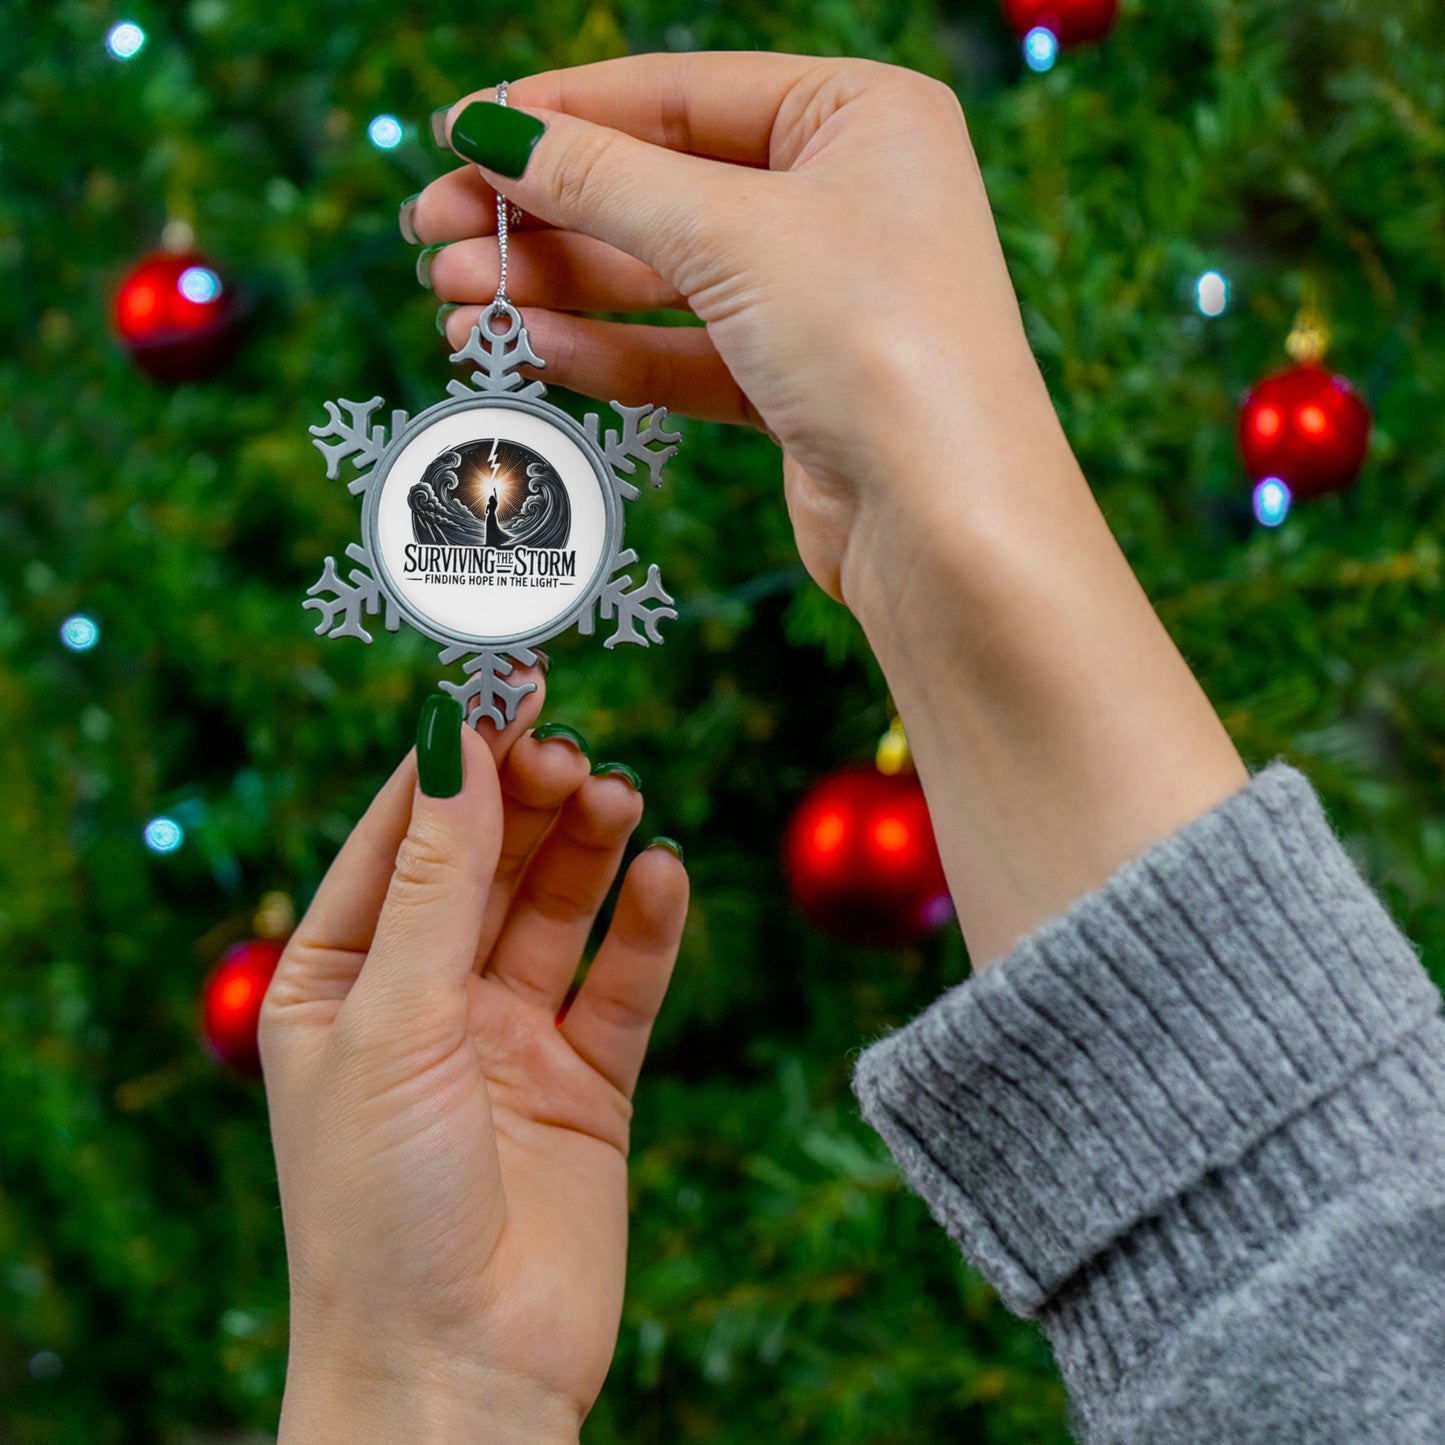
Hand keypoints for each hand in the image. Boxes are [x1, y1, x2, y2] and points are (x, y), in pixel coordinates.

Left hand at [259, 678, 687, 1440]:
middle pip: (487, 861)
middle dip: (527, 799)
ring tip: (619, 798)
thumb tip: (455, 737)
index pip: (401, 836)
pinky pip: (622, 983)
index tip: (505, 682)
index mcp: (340, 978)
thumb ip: (438, 878)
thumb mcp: (394, 1019)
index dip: (453, 757)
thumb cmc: (380, 1205)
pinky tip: (664, 876)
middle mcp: (424, 998)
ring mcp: (508, 1038)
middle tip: (572, 752)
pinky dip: (646, 928)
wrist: (458, 1375)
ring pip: (557, 909)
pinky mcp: (586, 1082)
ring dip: (588, 848)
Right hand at [411, 53, 1057, 602]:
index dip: (561, 113)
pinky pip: (683, 353)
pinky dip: (607, 351)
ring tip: (454, 302)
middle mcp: (846, 198)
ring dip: (557, 289)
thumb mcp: (729, 233)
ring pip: (663, 279)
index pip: (680, 93)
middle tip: (432, 235)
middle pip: (661, 188)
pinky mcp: (798, 387)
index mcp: (860, 116)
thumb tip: (491, 131)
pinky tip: (526, 350)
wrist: (948, 526)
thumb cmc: (876, 343)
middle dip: (543, 214)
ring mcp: (822, 297)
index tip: (457, 133)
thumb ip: (602, 179)